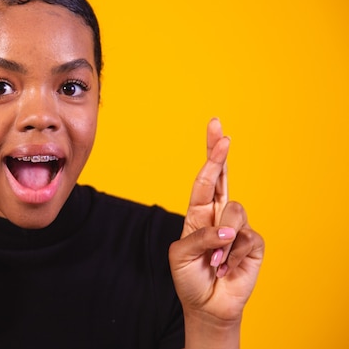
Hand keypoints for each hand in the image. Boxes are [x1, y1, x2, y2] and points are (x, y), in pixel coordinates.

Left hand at [169, 119, 263, 325]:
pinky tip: (225, 268)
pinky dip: (232, 255)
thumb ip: (199, 236)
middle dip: (220, 154)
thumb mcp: (181, 255)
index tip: (216, 130)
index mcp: (198, 212)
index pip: (205, 180)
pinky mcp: (253, 244)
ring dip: (220, 240)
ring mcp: (237, 228)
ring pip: (235, 211)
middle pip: (224, 177)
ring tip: (213, 260)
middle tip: (222, 132)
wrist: (206, 305)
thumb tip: (226, 229)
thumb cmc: (189, 277)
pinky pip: (246, 238)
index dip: (211, 156)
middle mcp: (218, 215)